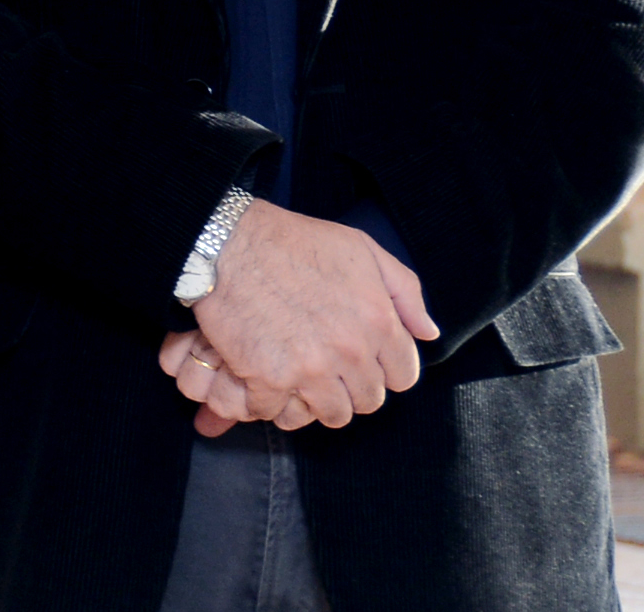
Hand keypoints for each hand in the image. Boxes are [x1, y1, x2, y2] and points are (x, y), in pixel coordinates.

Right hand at [162, 201, 437, 433]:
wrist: (227, 242)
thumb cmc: (293, 241)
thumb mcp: (362, 249)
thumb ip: (405, 292)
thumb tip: (428, 333)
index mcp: (378, 322)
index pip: (402, 376)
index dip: (382, 370)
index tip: (359, 361)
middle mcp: (350, 351)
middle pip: (367, 400)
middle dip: (350, 387)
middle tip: (325, 369)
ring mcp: (309, 369)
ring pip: (330, 415)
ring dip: (316, 402)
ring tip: (298, 381)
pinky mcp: (267, 379)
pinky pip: (278, 413)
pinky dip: (270, 403)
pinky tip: (263, 382)